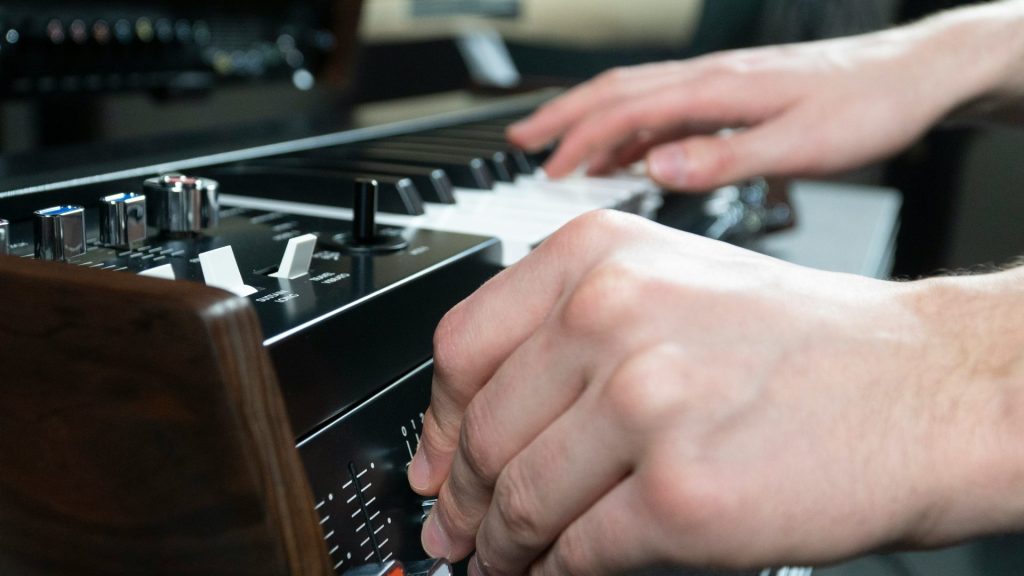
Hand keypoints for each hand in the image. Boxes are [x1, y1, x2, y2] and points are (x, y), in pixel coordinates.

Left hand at [408, 210, 1023, 574]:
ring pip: (518, 497)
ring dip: (498, 543)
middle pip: (482, 429)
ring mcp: (645, 403)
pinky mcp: (680, 494)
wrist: (922, 388)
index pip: (462, 346)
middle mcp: (613, 316)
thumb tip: (477, 422)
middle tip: (454, 523)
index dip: (438, 418)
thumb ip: (567, 341)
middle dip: (461, 493)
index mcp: (599, 258)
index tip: (433, 457)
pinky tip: (549, 575)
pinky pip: (574, 551)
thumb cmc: (802, 343)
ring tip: (496, 559)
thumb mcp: (670, 289)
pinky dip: (549, 574)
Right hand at [506, 13, 1015, 191]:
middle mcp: (712, 78)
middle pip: (616, 89)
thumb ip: (724, 158)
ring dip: (591, 120)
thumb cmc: (869, 107)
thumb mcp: (800, 145)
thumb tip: (656, 170)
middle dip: (563, 116)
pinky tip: (628, 155)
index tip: (545, 171)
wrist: (917, 74)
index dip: (580, 141)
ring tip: (558, 152)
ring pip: (637, 94)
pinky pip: (666, 107)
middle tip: (521, 142)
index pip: (628, 110)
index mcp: (720, 88)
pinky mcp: (734, 94)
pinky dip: (632, 130)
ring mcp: (721, 83)